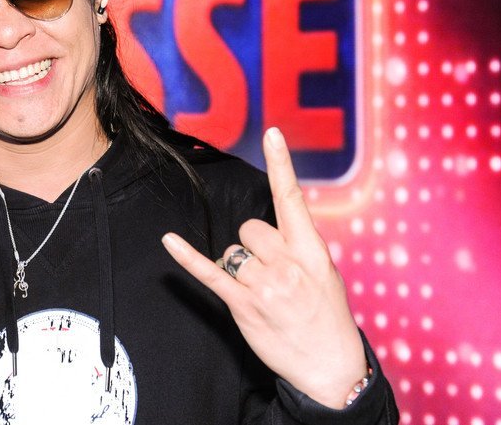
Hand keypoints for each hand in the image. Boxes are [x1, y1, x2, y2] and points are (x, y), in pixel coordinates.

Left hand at [162, 127, 365, 408]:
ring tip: (263, 294)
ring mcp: (265, 285)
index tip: (272, 133)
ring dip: (240, 268)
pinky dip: (187, 256)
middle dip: (253, 245)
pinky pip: (210, 272)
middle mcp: (288, 263)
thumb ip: (298, 245)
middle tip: (271, 274)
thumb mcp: (324, 273)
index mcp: (312, 250)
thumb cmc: (327, 316)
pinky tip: (169, 240)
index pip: (293, 198)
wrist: (331, 367)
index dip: (282, 164)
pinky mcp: (243, 305)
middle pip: (249, 227)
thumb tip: (271, 226)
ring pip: (233, 251)